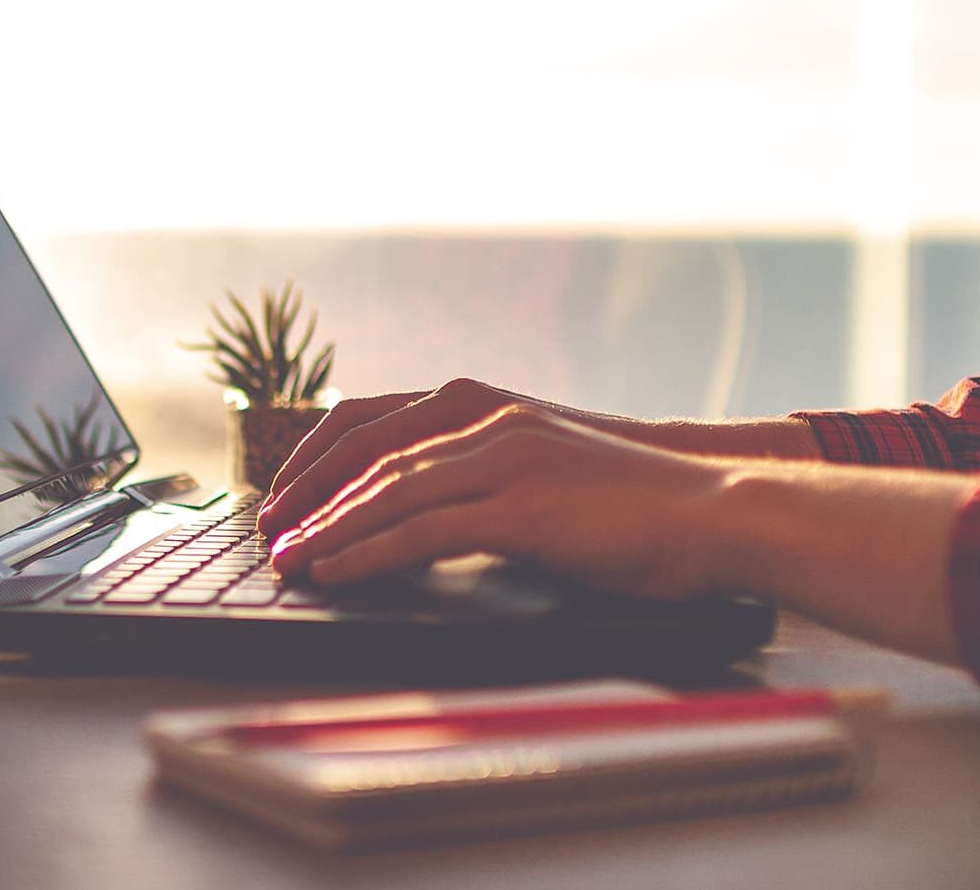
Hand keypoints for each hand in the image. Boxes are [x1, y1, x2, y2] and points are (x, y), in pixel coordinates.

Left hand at [260, 378, 597, 539]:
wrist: (710, 508)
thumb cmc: (629, 500)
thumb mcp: (545, 466)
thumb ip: (485, 472)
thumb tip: (427, 508)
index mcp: (488, 408)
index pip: (375, 421)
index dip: (320, 457)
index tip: (286, 494)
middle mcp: (487, 421)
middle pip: (369, 451)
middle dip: (308, 492)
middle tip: (269, 530)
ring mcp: (505, 459)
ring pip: (388, 490)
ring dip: (327, 528)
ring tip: (286, 560)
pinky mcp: (523, 507)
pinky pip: (424, 530)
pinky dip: (369, 552)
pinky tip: (337, 572)